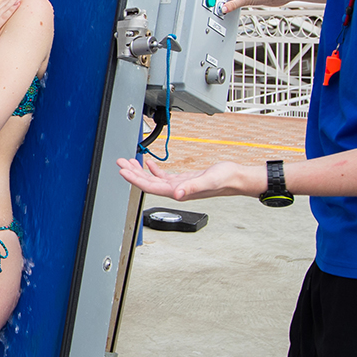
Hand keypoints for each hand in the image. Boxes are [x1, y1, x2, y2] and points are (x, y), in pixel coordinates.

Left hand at [115, 154, 258, 200]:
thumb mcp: (207, 181)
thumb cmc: (225, 180)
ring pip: (153, 179)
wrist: (236, 178)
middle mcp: (175, 190)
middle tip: (120, 163)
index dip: (135, 179)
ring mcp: (179, 185)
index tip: (123, 171)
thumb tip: (176, 194)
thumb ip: (191, 187)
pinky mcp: (183, 180)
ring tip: (128, 162)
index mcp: (178, 192)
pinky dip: (154, 170)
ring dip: (140, 171)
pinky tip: (148, 164)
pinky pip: (164, 176)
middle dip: (132, 173)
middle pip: (148, 183)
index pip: (150, 186)